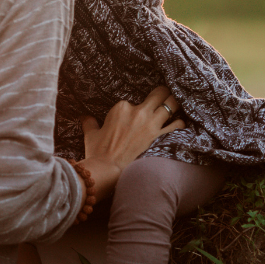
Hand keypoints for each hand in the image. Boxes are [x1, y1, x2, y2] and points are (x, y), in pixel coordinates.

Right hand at [78, 86, 183, 200]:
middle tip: (164, 95)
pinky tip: (179, 124)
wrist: (108, 170)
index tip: (133, 114)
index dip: (134, 107)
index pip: (133, 100)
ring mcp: (150, 124)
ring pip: (171, 105)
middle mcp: (138, 112)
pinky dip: (179, 124)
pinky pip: (176, 125)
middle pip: (159, 94)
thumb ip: (90, 123)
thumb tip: (85, 118)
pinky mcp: (159, 137)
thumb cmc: (98, 153)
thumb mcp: (91, 135)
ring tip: (174, 106)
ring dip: (174, 104)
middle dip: (163, 93)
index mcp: (121, 107)